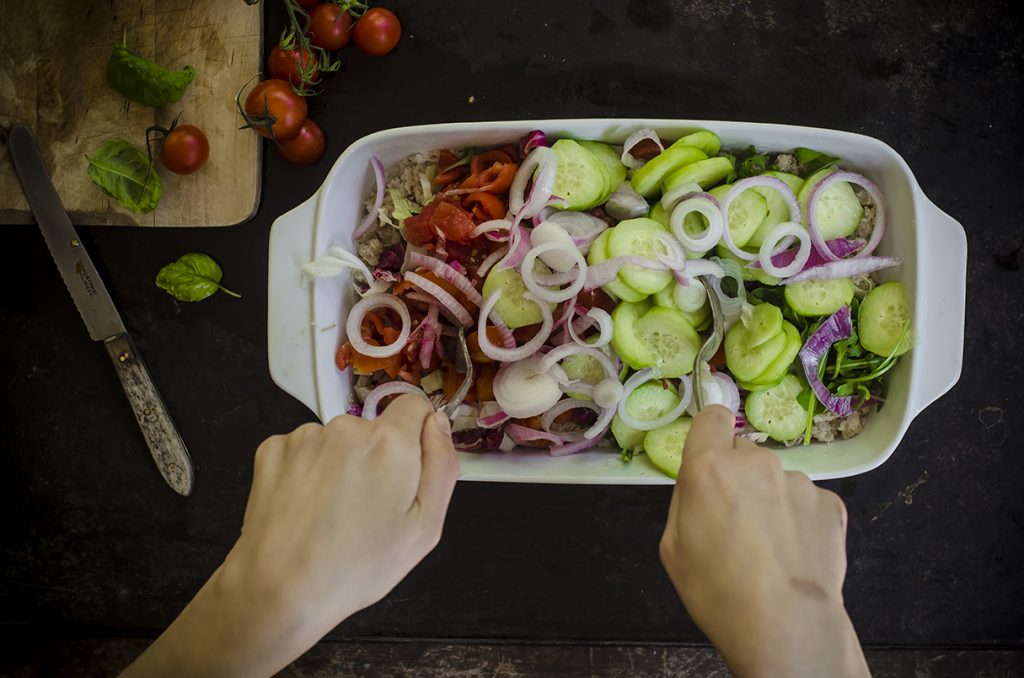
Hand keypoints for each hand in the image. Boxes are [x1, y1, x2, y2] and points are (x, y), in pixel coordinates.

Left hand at [122, 395, 458, 677]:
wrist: (279, 590)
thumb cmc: (360, 566)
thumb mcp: (425, 528)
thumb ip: (441, 465)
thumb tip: (437, 421)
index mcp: (390, 442)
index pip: (414, 406)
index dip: (415, 436)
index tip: (404, 472)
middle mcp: (346, 427)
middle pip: (373, 428)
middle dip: (376, 457)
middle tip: (366, 508)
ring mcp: (304, 436)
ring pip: (336, 440)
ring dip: (339, 464)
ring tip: (329, 513)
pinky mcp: (271, 449)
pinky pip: (302, 450)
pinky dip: (305, 470)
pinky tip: (303, 507)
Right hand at [659, 406, 867, 677]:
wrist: (786, 626)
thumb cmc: (718, 592)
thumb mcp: (673, 547)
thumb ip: (686, 499)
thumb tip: (701, 484)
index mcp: (709, 467)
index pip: (712, 417)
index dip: (710, 436)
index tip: (710, 458)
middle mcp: (756, 462)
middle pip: (743, 454)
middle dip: (738, 477)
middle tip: (737, 521)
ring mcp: (798, 481)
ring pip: (777, 479)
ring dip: (771, 500)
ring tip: (771, 547)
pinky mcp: (830, 502)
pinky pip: (806, 501)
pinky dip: (800, 520)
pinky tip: (795, 553)